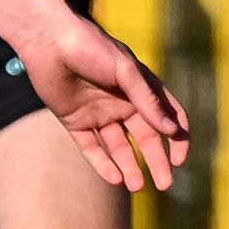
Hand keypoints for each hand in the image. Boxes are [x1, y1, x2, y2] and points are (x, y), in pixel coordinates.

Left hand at [21, 9, 189, 192]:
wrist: (48, 41)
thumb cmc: (93, 48)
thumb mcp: (127, 72)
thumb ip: (148, 102)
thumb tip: (172, 131)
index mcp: (143, 90)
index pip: (169, 118)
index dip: (178, 139)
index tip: (180, 159)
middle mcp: (124, 104)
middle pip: (147, 139)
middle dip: (157, 162)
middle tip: (166, 184)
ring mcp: (100, 114)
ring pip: (119, 147)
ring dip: (130, 167)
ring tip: (137, 188)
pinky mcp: (75, 121)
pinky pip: (91, 147)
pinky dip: (102, 163)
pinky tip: (114, 178)